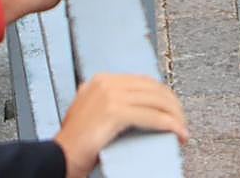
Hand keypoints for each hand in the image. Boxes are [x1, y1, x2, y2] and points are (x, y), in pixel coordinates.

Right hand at [53, 74, 187, 176]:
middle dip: (173, 105)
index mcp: (100, 80)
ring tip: (182, 130)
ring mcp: (109, 95)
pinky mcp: (114, 112)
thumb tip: (139, 107)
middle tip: (182, 122)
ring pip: (156, 101)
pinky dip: (170, 125)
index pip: (143, 81)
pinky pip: (152, 117)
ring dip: (175, 116)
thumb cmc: (74, 145)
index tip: (173, 110)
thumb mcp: (91, 114)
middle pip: (153, 88)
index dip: (163, 95)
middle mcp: (106, 83)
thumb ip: (109, 103)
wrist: (57, 159)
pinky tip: (178, 133)